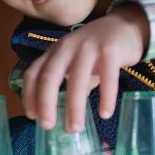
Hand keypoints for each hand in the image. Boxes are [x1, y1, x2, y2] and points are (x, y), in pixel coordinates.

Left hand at [22, 2, 148, 132]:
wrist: (124, 25)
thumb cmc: (95, 48)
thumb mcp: (73, 59)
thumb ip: (63, 80)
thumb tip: (58, 116)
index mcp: (54, 52)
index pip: (33, 73)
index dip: (29, 95)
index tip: (32, 116)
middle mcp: (67, 47)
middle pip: (50, 76)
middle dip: (46, 102)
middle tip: (47, 125)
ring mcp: (88, 47)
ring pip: (77, 79)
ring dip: (74, 106)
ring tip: (76, 128)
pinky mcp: (111, 50)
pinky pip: (108, 77)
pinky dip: (106, 97)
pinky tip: (105, 114)